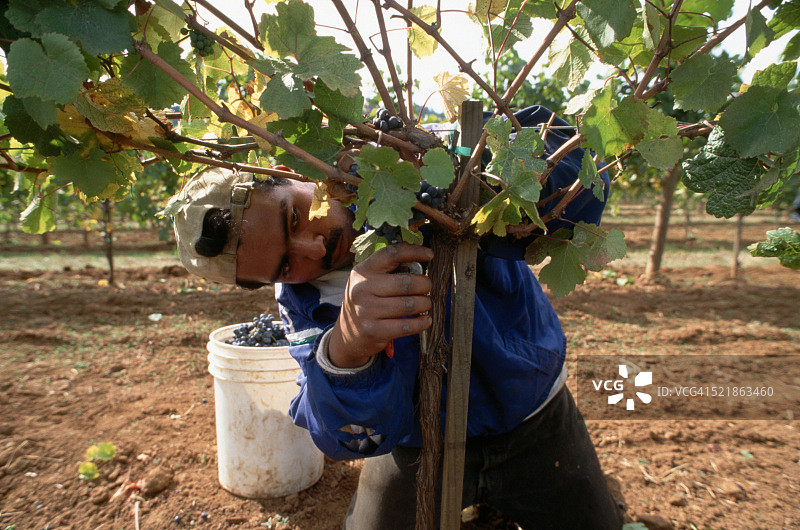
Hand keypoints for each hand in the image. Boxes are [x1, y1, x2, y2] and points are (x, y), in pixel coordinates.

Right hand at [328, 243, 432, 367]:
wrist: (348, 336)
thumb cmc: (367, 303)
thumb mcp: (369, 282)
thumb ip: (390, 270)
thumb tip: (419, 260)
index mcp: (362, 271)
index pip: (391, 254)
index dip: (414, 251)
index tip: (429, 254)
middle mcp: (362, 289)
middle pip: (406, 283)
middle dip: (424, 284)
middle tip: (427, 287)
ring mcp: (366, 311)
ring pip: (409, 305)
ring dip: (425, 303)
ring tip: (426, 303)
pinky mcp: (374, 331)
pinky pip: (407, 326)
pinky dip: (422, 323)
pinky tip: (426, 320)